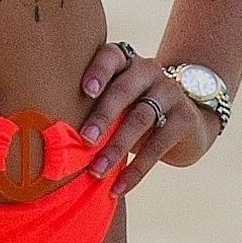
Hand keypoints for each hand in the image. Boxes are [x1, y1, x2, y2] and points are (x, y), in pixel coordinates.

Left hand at [76, 41, 218, 196]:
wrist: (186, 122)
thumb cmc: (133, 111)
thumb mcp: (117, 103)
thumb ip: (93, 108)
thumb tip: (55, 142)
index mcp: (125, 62)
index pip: (111, 56)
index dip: (98, 71)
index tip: (85, 91)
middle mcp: (148, 70)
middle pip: (123, 90)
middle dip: (102, 117)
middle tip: (85, 139)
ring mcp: (169, 92)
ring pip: (140, 119)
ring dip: (116, 147)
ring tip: (97, 170)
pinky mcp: (184, 118)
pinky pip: (158, 145)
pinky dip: (136, 169)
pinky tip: (120, 186)